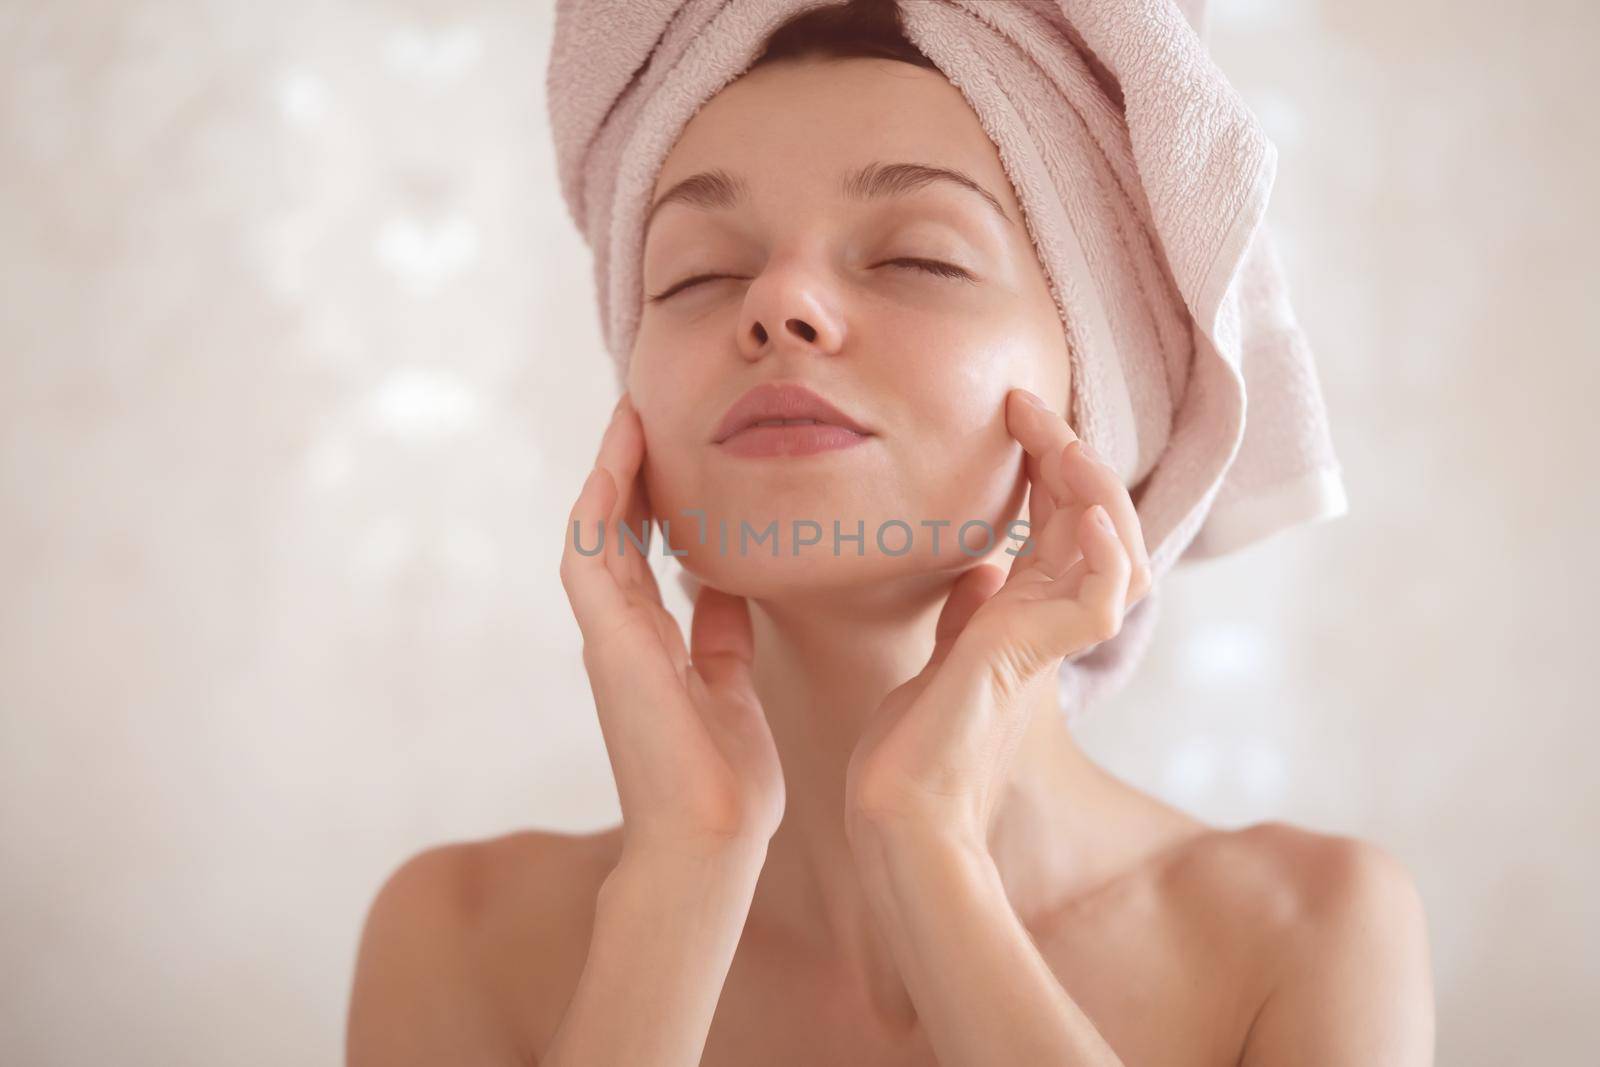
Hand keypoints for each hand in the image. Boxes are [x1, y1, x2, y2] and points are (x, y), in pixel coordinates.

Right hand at [561, 394, 784, 857]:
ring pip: (593, 533)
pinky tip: (616, 464)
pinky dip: (599, 509)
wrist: (713, 841)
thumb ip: (719, 634)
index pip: (639, 550)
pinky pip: (589, 559)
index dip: (648, 495)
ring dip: (608, 474)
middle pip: (613, 530)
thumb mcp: (729, 686)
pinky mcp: (608, 644)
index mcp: (650, 643)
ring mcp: (608, 638)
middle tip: (642, 410)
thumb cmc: (724, 780)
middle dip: (625, 470)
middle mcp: (621, 633)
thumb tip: (723, 584)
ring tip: (629, 417)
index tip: (669, 445)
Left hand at [844, 388, 1153, 848]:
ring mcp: (1049, 642)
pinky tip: (1085, 516)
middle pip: (1098, 519)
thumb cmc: (912, 746)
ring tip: (1058, 441)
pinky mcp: (1036, 664)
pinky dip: (1105, 553)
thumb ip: (973, 614)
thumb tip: (984, 569)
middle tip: (1028, 405)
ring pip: (1116, 547)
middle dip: (1071, 454)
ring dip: (1092, 486)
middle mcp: (1050, 623)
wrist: (894, 809)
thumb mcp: (942, 656)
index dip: (1051, 460)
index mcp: (1030, 615)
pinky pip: (1102, 598)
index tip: (1015, 409)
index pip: (1064, 519)